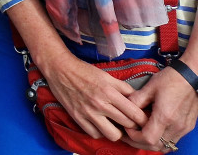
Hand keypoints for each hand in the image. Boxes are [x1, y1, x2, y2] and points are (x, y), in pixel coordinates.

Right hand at [8, 0, 147, 141]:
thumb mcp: (107, 76)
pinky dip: (100, 132)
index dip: (143, 119)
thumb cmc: (84, 71)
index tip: (144, 119)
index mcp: (109, 92)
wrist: (60, 69)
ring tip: (115, 125)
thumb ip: (124, 88)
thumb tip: (138, 100)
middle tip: (131, 122)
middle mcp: (100, 104)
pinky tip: (100, 123)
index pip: (135, 114)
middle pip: (127, 125)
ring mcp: (88, 113)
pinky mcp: (77, 118)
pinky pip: (95, 134)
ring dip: (117, 131)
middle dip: (132, 125)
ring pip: (112, 135)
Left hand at [122, 61, 197, 150]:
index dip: (134, 136)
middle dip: (139, 143)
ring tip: (138, 133)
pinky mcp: (187, 127)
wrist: (191, 77)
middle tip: (128, 134)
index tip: (127, 126)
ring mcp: (183, 128)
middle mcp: (176, 126)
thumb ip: (136, 100)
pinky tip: (152, 130)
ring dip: (150, 144)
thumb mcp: (149, 87)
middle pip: (156, 146)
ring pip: (165, 146)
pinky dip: (161, 140)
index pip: (148, 138)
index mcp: (165, 116)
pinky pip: (172, 141)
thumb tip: (124, 108)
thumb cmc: (170, 80)